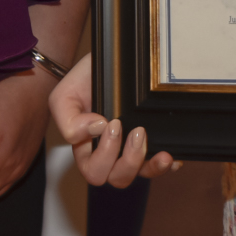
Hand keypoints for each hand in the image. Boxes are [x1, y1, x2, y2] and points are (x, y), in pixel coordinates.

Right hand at [49, 53, 178, 186]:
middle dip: (129, 161)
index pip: (94, 171)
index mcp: (86, 148)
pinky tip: (170, 153)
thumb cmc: (86, 78)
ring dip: (150, 165)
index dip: (104, 155)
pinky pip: (160, 163)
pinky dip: (167, 163)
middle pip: (118, 178)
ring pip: (140, 175)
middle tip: (137, 132)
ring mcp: (132, 148)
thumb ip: (69, 119)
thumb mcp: (65, 95)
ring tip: (157, 147)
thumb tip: (95, 130)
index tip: (111, 123)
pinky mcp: (151, 141)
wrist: (110, 57)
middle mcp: (110, 153)